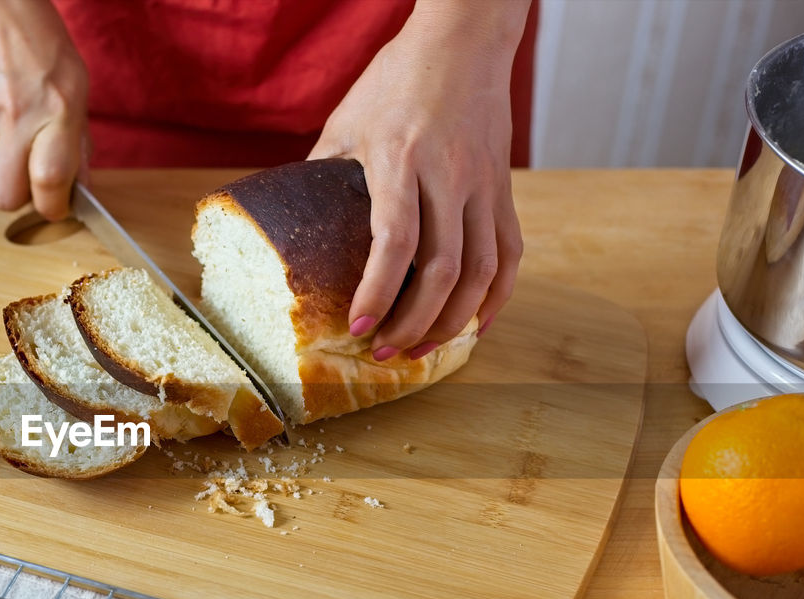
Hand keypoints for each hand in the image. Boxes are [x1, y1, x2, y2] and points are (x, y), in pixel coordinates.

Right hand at [0, 0, 88, 219]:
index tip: (59, 205)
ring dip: (1, 174)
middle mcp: (14, 118)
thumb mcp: (77, 86)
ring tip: (14, 144)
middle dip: (21, 198)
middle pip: (6, 197)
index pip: (49, 184)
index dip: (55, 207)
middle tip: (33, 180)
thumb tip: (79, 187)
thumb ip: (78, 142)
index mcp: (55, 111)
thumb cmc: (39, 42)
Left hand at [309, 0, 529, 358]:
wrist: (464, 40)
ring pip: (482, 271)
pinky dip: (496, 297)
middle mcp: (449, 174)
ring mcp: (484, 183)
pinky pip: (510, 253)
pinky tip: (476, 326)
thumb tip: (293, 227)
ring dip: (453, 321)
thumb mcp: (346, 121)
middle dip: (413, 323)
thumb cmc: (395, 79)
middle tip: (385, 354)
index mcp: (400, 158)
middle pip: (443, 270)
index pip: (396, 241)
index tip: (359, 329)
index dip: (379, 292)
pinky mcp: (505, 188)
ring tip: (423, 350)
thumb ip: (323, 174)